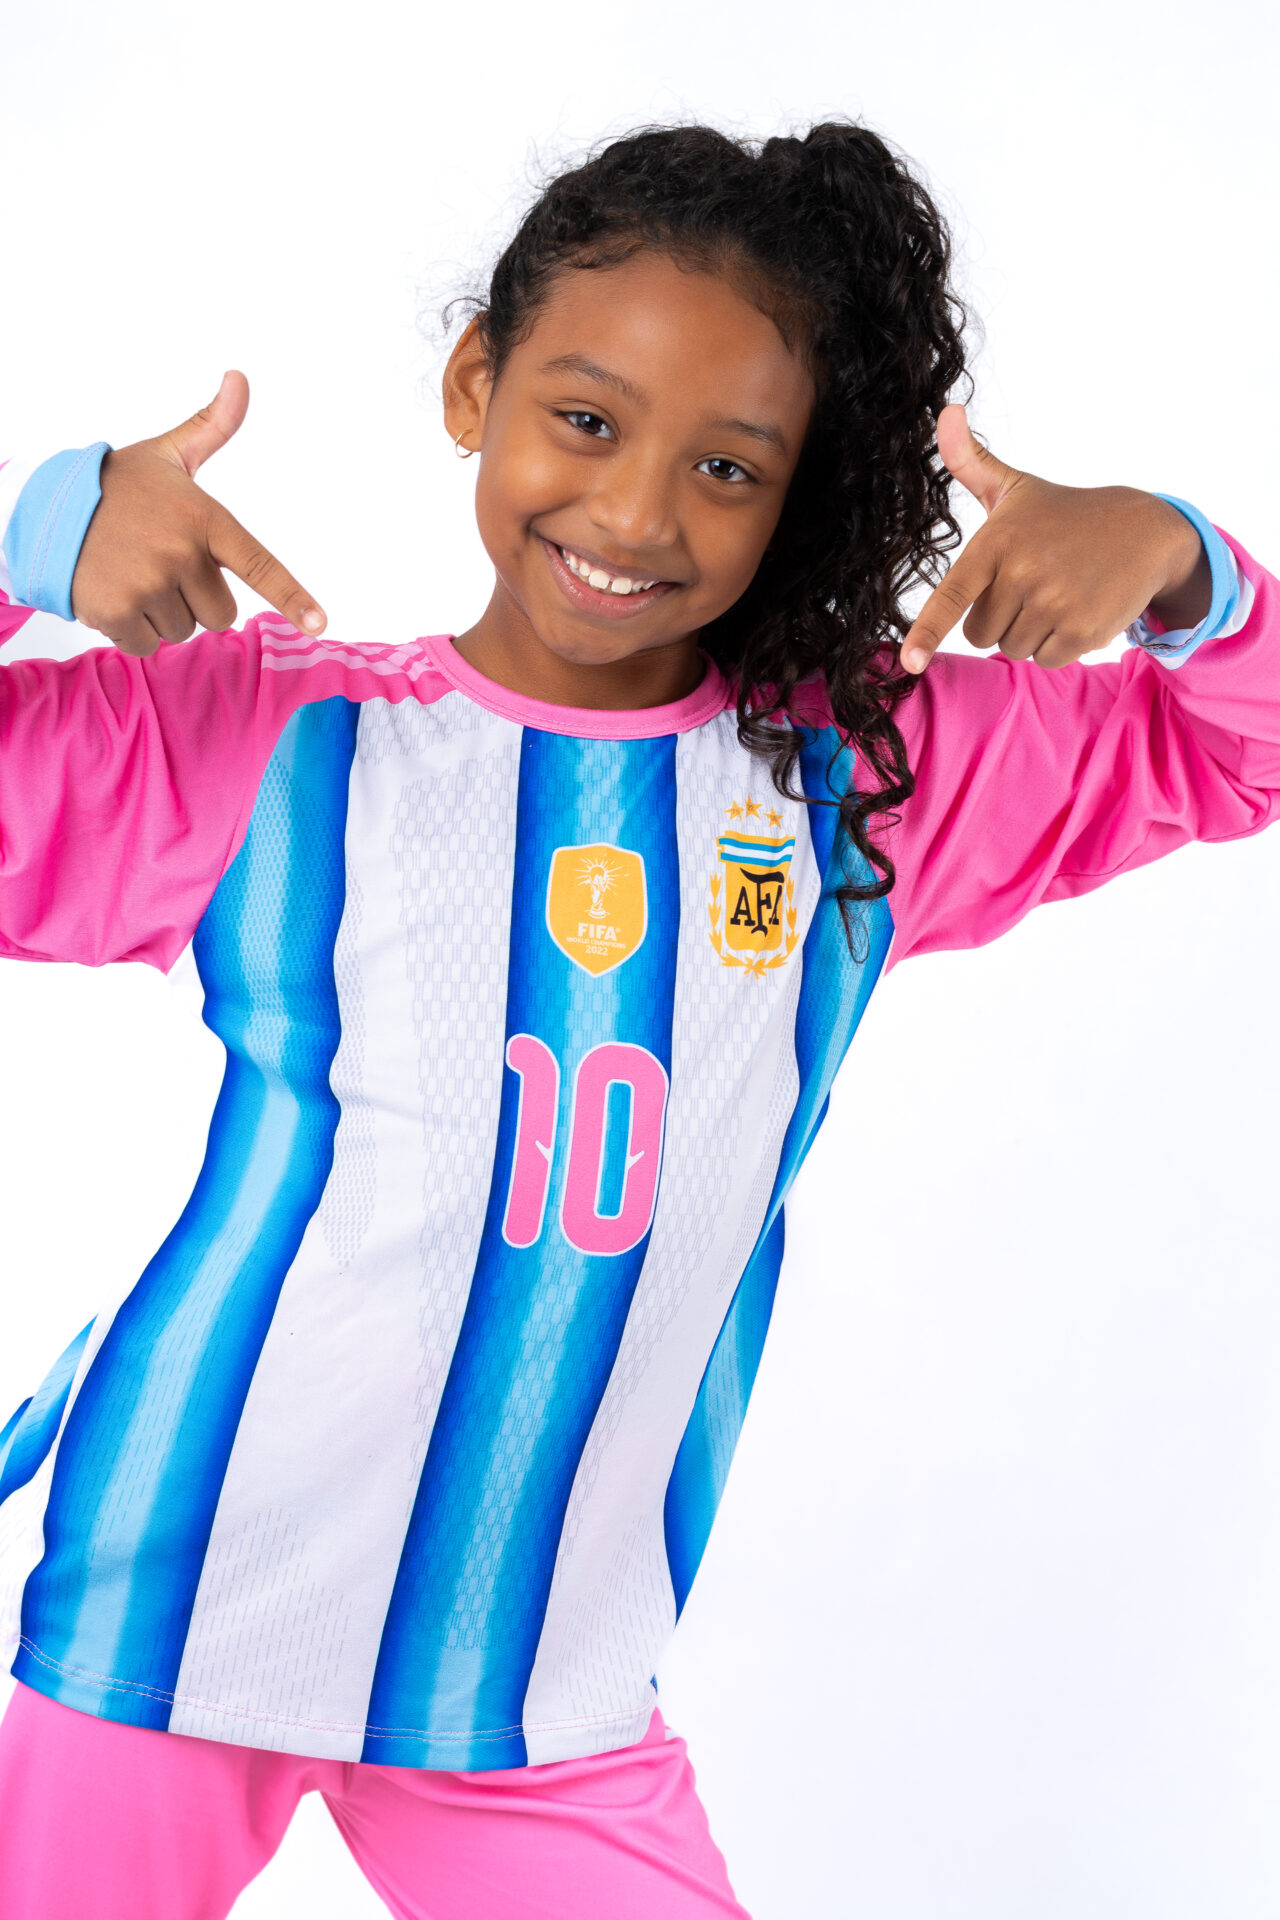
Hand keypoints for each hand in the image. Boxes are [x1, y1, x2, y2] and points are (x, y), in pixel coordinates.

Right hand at [71, 371, 326, 656]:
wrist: (46, 508)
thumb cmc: (118, 487)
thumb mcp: (168, 456)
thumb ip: (212, 427)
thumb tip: (239, 379)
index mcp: (204, 519)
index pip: (257, 563)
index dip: (291, 596)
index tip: (319, 624)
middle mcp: (180, 553)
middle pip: (220, 614)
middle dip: (195, 599)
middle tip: (161, 565)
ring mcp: (149, 584)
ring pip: (183, 630)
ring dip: (162, 613)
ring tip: (133, 574)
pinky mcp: (117, 611)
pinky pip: (147, 645)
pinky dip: (132, 630)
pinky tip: (114, 593)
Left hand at [900, 405, 1209, 673]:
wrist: (1143, 531)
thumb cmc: (1064, 514)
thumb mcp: (1015, 488)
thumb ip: (970, 461)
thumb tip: (946, 411)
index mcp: (996, 542)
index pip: (953, 593)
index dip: (927, 629)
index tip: (911, 660)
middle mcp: (1022, 573)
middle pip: (980, 633)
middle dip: (1000, 618)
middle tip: (1033, 584)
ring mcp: (1054, 602)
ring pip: (1013, 649)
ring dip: (1030, 632)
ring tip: (1057, 593)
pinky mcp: (1083, 630)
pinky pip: (1046, 660)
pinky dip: (1058, 645)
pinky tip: (1077, 610)